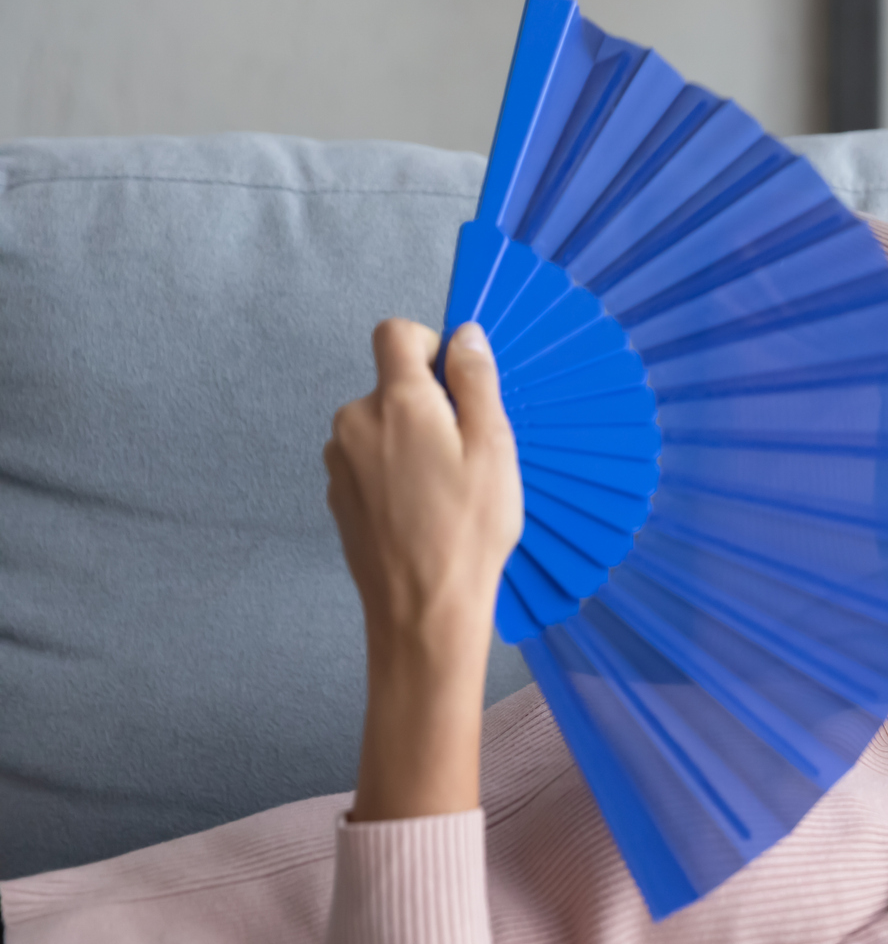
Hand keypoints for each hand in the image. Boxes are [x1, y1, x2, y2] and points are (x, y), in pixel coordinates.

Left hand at [325, 320, 521, 655]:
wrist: (424, 610)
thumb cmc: (467, 532)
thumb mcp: (494, 448)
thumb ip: (476, 381)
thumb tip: (465, 337)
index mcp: (398, 402)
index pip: (395, 333)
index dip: (429, 346)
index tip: (456, 382)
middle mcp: (355, 422)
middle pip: (390, 386)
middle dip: (428, 407)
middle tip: (466, 455)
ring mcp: (340, 462)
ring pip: (380, 426)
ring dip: (410, 443)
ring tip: (445, 491)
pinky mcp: (337, 496)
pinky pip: (368, 464)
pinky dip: (394, 475)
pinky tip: (421, 512)